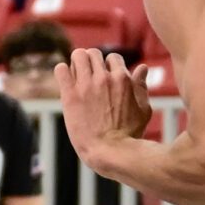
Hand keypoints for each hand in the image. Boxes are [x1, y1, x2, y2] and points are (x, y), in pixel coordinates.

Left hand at [57, 48, 152, 172]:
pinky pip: (60, 70)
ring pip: (77, 55)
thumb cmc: (129, 133)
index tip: (104, 79)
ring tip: (76, 77)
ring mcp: (86, 85)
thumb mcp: (143, 109)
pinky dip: (62, 71)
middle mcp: (104, 78)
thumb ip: (141, 86)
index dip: (108, 67)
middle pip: (94, 53)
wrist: (109, 151)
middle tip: (88, 77)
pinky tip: (65, 82)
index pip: (113, 58)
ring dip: (76, 63)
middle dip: (91, 62)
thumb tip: (142, 68)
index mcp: (123, 78)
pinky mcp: (70, 95)